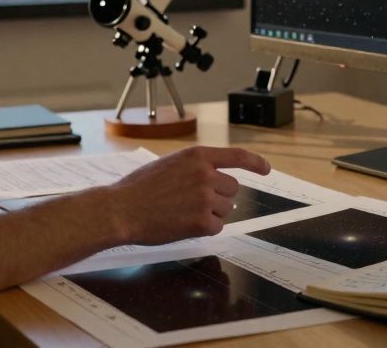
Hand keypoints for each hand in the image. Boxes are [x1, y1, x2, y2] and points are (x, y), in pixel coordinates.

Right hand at [107, 146, 270, 244]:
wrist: (121, 210)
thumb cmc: (138, 188)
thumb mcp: (169, 164)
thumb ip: (195, 167)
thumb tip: (217, 179)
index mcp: (197, 156)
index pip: (236, 156)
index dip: (255, 162)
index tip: (266, 169)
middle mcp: (205, 174)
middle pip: (233, 189)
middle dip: (219, 197)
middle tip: (194, 202)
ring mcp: (205, 198)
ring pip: (226, 209)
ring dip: (211, 214)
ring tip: (183, 212)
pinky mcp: (202, 222)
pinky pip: (217, 227)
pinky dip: (204, 229)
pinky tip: (183, 225)